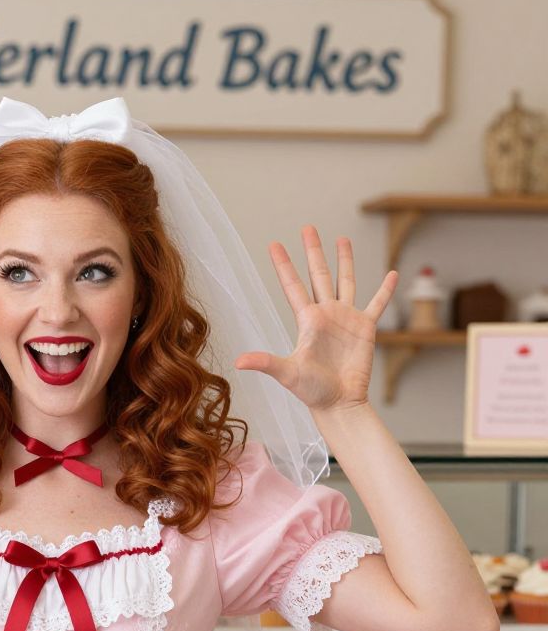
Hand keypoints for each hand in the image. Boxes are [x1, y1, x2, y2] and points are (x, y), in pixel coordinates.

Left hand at [234, 226, 397, 411]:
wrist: (339, 403)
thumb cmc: (311, 391)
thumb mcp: (287, 373)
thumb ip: (265, 363)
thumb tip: (237, 362)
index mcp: (307, 320)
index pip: (292, 286)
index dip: (284, 265)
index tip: (274, 244)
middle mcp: (325, 314)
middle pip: (318, 275)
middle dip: (313, 252)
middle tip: (308, 227)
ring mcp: (346, 319)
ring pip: (346, 282)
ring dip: (345, 261)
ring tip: (342, 239)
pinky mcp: (366, 329)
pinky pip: (377, 305)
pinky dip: (385, 291)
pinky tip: (393, 273)